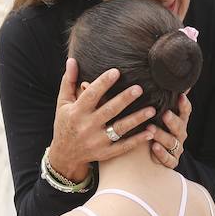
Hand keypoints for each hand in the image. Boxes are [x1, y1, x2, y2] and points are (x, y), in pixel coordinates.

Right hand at [48, 58, 154, 180]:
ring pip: (120, 129)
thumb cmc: (65, 124)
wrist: (64, 155)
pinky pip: (123, 147)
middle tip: (139, 88)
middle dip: (124, 99)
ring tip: (152, 109)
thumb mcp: (63, 103)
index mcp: (77, 112)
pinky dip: (137, 140)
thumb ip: (69, 82)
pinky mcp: (105, 154)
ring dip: (136, 119)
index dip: (103, 83)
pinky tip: (151, 132)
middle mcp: (87, 127)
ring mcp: (97, 142)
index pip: (91, 95)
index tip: (116, 71)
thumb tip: (72, 60)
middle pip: (109, 111)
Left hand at [143, 93, 191, 168]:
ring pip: (172, 142)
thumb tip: (165, 76)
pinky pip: (169, 159)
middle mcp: (180, 133)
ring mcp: (176, 148)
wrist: (155, 153)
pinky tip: (154, 147)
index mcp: (179, 120)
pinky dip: (161, 154)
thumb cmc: (156, 127)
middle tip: (165, 114)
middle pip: (180, 126)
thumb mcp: (158, 112)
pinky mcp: (171, 161)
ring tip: (151, 130)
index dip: (184, 104)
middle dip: (173, 120)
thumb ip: (161, 98)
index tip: (180, 96)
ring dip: (162, 135)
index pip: (185, 110)